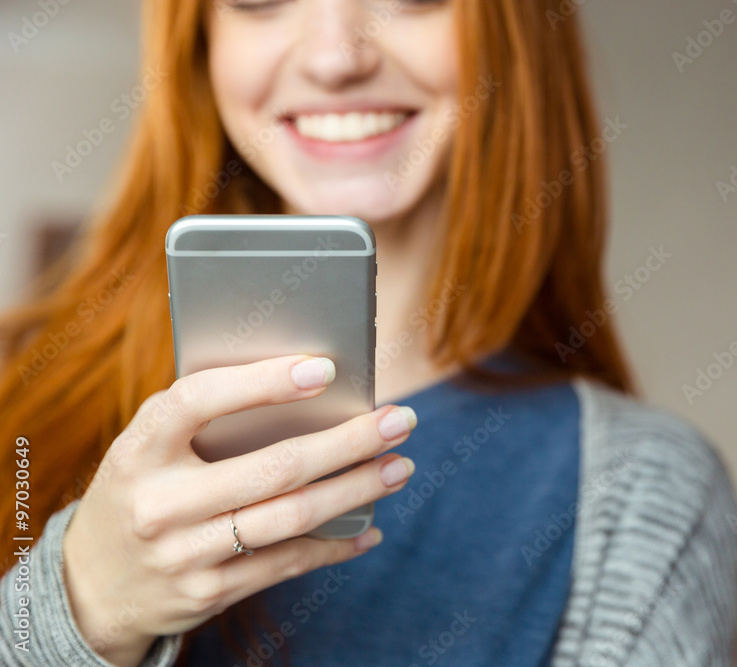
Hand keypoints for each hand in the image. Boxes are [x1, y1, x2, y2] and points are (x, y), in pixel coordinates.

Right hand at [62, 355, 415, 666]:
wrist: (91, 584)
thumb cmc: (141, 490)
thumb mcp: (147, 448)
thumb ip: (203, 418)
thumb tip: (306, 383)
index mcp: (139, 449)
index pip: (199, 400)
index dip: (264, 382)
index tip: (326, 368)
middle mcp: (159, 504)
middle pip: (274, 468)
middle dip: (350, 441)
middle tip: (400, 420)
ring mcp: (184, 554)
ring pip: (292, 517)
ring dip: (357, 489)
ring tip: (399, 467)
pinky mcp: (209, 592)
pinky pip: (288, 563)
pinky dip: (336, 544)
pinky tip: (369, 527)